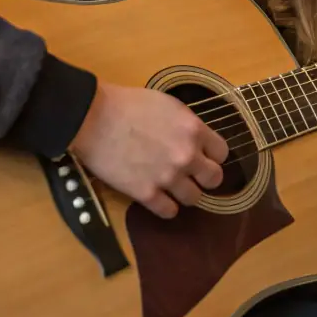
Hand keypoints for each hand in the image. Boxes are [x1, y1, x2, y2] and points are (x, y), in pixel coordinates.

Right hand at [71, 81, 227, 219]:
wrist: (95, 118)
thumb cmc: (129, 104)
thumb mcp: (168, 105)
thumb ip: (186, 125)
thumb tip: (195, 139)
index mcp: (193, 129)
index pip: (222, 153)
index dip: (213, 155)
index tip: (204, 156)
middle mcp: (186, 156)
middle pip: (214, 179)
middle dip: (204, 177)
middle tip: (192, 175)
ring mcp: (167, 177)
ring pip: (194, 199)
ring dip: (185, 193)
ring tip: (173, 186)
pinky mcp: (146, 194)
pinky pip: (169, 212)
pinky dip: (166, 207)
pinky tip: (159, 198)